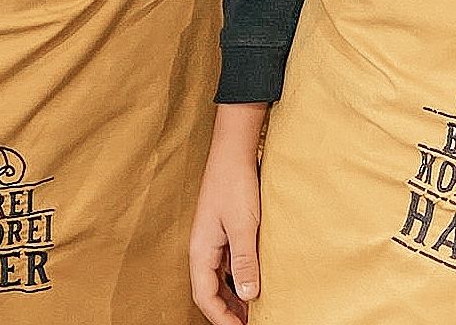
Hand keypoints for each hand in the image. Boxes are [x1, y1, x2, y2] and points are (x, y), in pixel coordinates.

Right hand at [189, 110, 265, 324]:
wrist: (233, 149)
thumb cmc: (235, 184)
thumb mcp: (243, 224)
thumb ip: (245, 260)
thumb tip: (249, 294)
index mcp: (201, 250)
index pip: (205, 296)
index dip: (221, 318)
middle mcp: (203, 248)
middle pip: (209, 291)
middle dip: (227, 311)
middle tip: (251, 323)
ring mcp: (212, 239)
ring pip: (218, 278)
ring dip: (233, 295)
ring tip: (254, 308)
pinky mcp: (223, 229)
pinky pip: (226, 263)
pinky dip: (238, 277)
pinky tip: (254, 279)